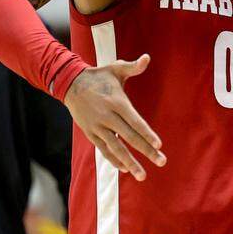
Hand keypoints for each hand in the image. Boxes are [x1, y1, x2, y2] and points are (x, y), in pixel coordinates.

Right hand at [63, 55, 165, 179]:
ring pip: (116, 148)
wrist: (70, 83)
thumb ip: (133, 66)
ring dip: (130, 162)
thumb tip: (147, 58)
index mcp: (116, 102)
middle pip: (129, 137)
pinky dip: (114, 159)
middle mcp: (107, 116)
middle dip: (146, 151)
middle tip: (161, 162)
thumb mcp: (115, 69)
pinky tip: (125, 169)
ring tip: (142, 175)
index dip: (146, 133)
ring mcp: (97, 126)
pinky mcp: (90, 133)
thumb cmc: (99, 76)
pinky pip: (104, 149)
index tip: (159, 144)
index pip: (134, 121)